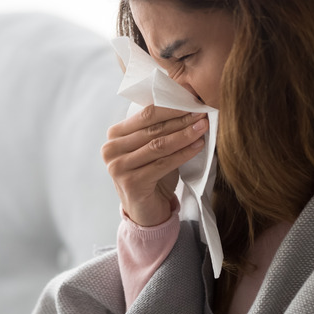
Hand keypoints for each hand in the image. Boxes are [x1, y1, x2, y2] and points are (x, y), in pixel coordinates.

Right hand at [101, 105, 207, 226]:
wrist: (147, 212)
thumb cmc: (151, 176)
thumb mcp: (151, 148)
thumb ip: (159, 129)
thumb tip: (187, 104)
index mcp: (114, 135)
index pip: (145, 114)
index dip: (171, 107)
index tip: (193, 101)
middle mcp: (111, 149)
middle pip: (152, 129)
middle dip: (180, 120)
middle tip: (202, 113)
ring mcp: (118, 167)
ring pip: (158, 145)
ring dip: (184, 135)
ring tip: (202, 127)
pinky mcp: (131, 183)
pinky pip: (163, 164)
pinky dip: (183, 154)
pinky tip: (198, 146)